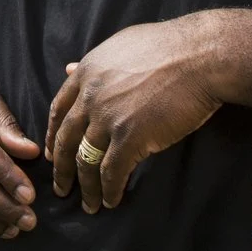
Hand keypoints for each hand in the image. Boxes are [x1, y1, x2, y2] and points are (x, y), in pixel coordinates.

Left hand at [46, 18, 223, 213]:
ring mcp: (107, 119)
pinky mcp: (130, 138)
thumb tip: (69, 69)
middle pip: (66, 140)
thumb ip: (93, 63)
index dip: (52, 135)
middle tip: (61, 187)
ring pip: (85, 161)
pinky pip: (112, 172)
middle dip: (61, 168)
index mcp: (87, 74)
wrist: (199, 57)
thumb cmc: (169, 47)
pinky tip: (111, 201)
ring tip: (88, 204)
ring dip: (85, 187)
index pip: (58, 110)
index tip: (52, 153)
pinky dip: (109, 190)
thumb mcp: (121, 46)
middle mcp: (90, 97)